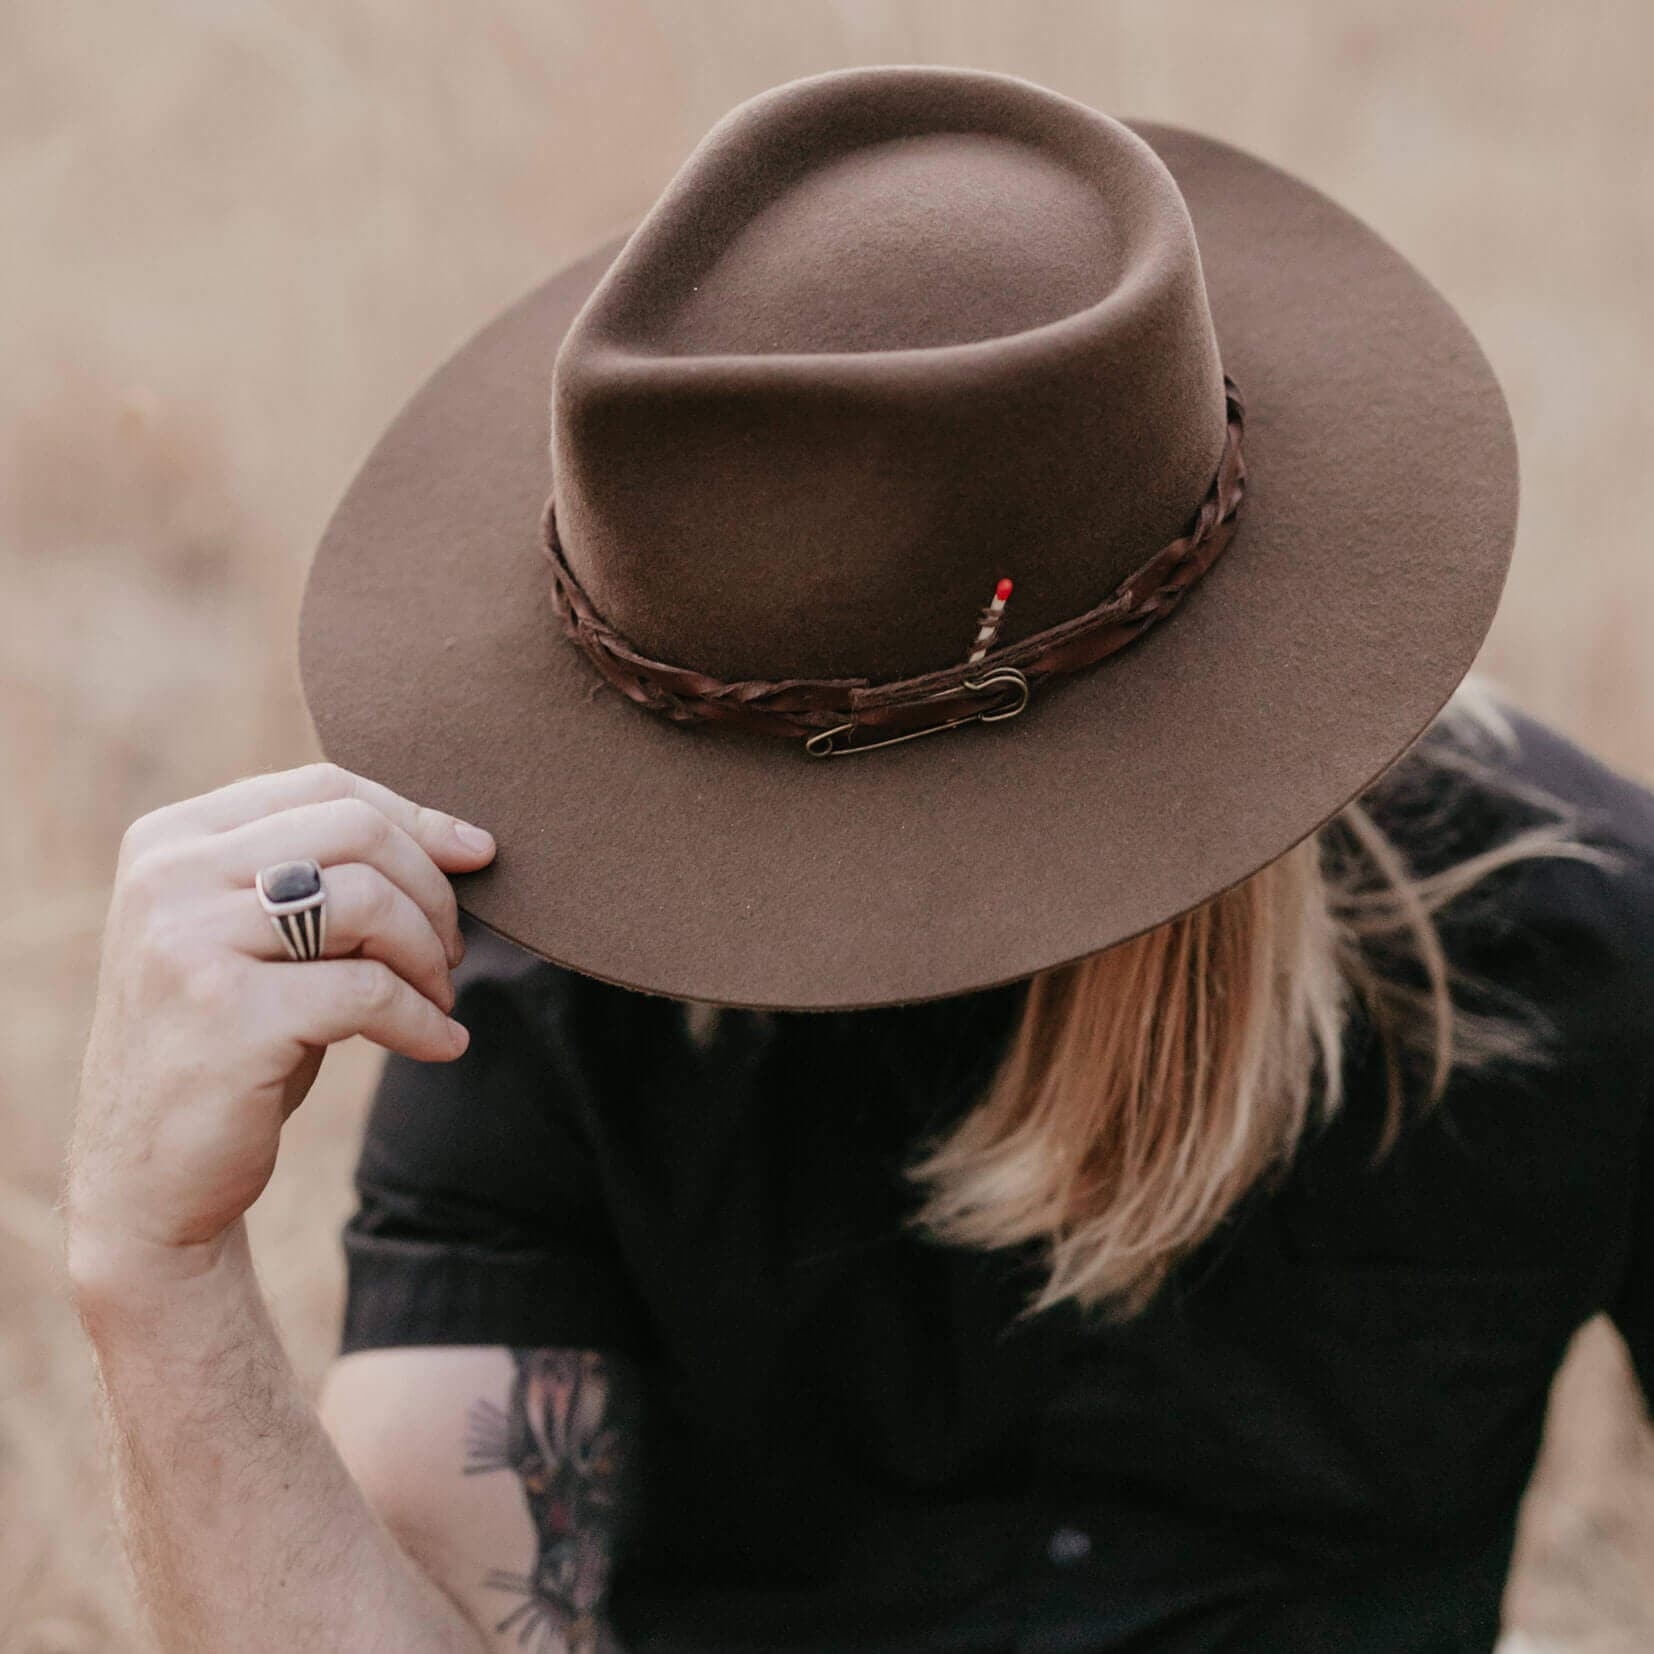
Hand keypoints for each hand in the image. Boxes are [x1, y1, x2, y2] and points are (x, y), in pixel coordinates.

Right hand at [66, 763, 495, 1295]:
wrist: (147, 1179)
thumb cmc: (227, 1044)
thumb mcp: (255, 940)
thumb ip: (320, 877)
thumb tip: (462, 839)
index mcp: (171, 840)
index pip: (324, 788)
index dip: (416, 817)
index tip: (477, 854)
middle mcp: (168, 878)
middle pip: (355, 831)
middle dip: (431, 887)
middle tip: (451, 951)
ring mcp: (188, 944)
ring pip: (368, 902)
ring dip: (429, 955)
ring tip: (439, 998)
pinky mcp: (228, 1016)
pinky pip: (370, 991)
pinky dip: (425, 1019)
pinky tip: (442, 1044)